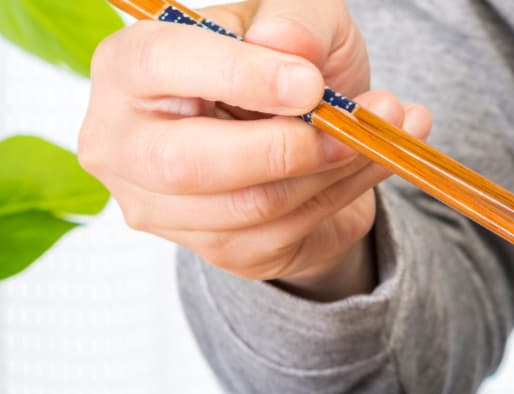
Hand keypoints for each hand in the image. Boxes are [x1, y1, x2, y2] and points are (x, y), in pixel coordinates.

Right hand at [79, 0, 430, 298]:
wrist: (308, 134)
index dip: (237, 76)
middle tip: (347, 124)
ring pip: (249, 205)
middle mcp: (125, 145)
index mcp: (127, 66)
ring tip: (389, 126)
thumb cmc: (283, 64)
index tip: (309, 82)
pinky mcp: (220, 251)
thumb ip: (295, 19)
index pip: (161, 66)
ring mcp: (166, 209)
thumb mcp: (297, 18)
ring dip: (332, 168)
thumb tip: (288, 45)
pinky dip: (344, 191)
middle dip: (280, 147)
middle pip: (185, 164)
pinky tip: (374, 158)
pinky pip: (286, 230)